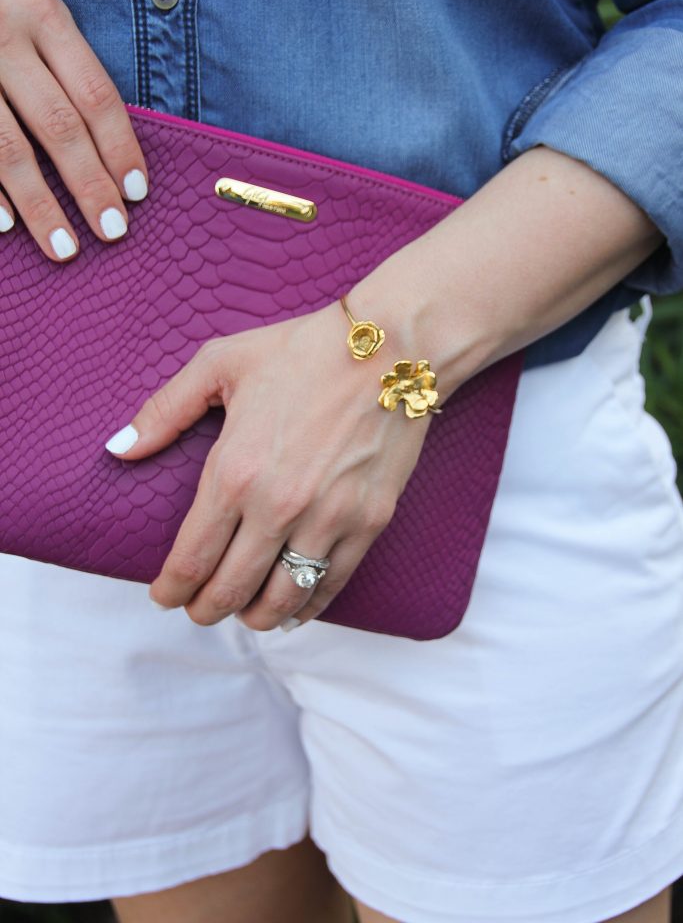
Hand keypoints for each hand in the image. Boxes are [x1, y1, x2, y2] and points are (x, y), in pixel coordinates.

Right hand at [0, 0, 147, 261]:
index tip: (136, 194)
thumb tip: (115, 171)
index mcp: (43, 15)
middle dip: (89, 185)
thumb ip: (69, 82)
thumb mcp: (36, 32)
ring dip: (39, 204)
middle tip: (112, 232)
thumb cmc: (0, 33)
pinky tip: (6, 225)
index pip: (95, 94)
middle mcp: (2, 30)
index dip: (120, 148)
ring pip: (9, 147)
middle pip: (58, 124)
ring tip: (64, 248)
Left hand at [104, 300, 432, 628]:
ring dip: (253, 618)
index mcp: (235, 471)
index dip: (170, 590)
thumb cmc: (302, 350)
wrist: (390, 349)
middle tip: (198, 609)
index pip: (191, 559)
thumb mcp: (220, 364)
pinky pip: (330, 586)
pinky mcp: (368, 523)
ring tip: (243, 612)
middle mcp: (278, 506)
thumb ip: (164, 410)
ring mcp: (328, 519)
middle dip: (205, 610)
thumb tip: (120, 450)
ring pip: (281, 601)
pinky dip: (305, 608)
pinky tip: (291, 609)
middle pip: (230, 591)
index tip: (163, 595)